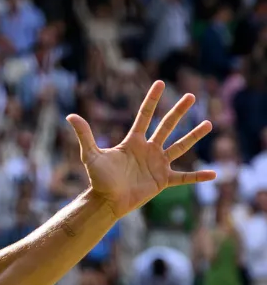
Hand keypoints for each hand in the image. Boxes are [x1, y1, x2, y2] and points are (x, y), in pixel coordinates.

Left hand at [66, 81, 213, 217]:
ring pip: (180, 146)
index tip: (160, 83)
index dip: (152, 99)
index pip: (145, 116)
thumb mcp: (91, 155)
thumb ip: (84, 135)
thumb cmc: (98, 179)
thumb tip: (70, 116)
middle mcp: (148, 149)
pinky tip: (215, 173)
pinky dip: (198, 176)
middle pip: (166, 126)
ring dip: (194, 136)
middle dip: (178, 111)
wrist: (106, 201)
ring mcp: (158, 164)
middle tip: (191, 95)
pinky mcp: (163, 180)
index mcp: (133, 141)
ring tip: (208, 123)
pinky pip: (184, 177)